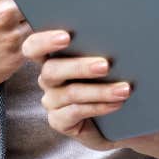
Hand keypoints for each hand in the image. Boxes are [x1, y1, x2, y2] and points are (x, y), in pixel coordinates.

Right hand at [21, 30, 130, 151]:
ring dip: (100, 90)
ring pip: (71, 92)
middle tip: (105, 65)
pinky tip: (117, 103)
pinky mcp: (58, 121)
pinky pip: (76, 112)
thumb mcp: (104, 63)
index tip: (66, 37)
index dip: (44, 41)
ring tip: (124, 89)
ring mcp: (51, 101)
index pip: (34, 46)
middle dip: (79, 67)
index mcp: (52, 56)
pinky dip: (99, 106)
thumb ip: (100, 50)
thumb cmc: (110, 80)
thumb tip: (116, 39)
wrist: (116, 118)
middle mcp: (48, 78)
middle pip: (52, 70)